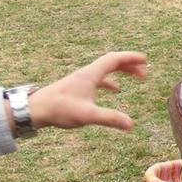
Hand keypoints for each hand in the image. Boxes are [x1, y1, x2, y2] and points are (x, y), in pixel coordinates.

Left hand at [28, 51, 147, 130]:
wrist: (36, 109)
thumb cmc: (60, 109)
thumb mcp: (87, 115)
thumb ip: (109, 118)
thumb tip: (130, 124)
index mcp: (91, 74)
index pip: (114, 59)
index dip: (131, 57)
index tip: (145, 59)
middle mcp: (87, 73)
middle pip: (112, 62)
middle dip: (130, 65)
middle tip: (145, 73)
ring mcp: (81, 79)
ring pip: (106, 70)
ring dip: (122, 71)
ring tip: (136, 78)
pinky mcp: (77, 87)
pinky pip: (98, 79)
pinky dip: (110, 81)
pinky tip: (114, 90)